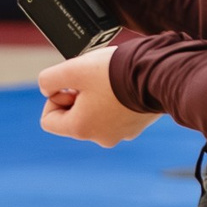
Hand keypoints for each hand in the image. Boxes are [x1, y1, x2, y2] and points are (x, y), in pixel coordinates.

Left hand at [38, 45, 158, 146]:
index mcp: (81, 129)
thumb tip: (46, 88)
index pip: (48, 120)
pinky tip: (124, 82)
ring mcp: (121, 133)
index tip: (70, 84)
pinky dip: (116, 97)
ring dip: (97, 95)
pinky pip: (117, 112)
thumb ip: (49, 79)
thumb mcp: (73, 68)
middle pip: (74, 116)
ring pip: (96, 113)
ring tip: (109, 78)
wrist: (159, 73)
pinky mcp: (137, 123)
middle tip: (91, 77)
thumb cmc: (115, 73)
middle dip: (77, 95)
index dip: (54, 97)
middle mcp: (101, 137)